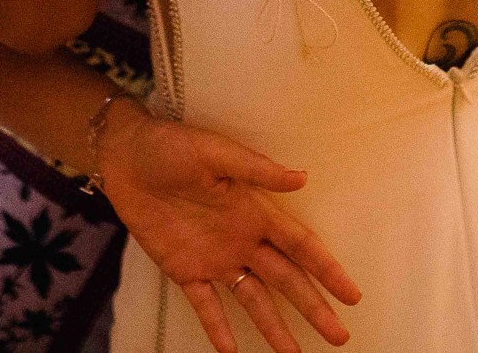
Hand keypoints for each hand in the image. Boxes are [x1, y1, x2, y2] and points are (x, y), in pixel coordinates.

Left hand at [97, 100, 361, 351]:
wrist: (125, 157)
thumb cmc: (171, 145)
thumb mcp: (214, 151)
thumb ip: (256, 169)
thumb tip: (302, 178)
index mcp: (255, 210)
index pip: (301, 246)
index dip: (328, 270)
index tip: (352, 295)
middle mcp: (243, 239)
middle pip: (287, 280)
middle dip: (314, 308)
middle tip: (339, 337)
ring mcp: (215, 258)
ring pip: (253, 300)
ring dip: (274, 328)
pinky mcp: (184, 270)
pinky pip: (206, 306)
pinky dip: (219, 329)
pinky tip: (231, 352)